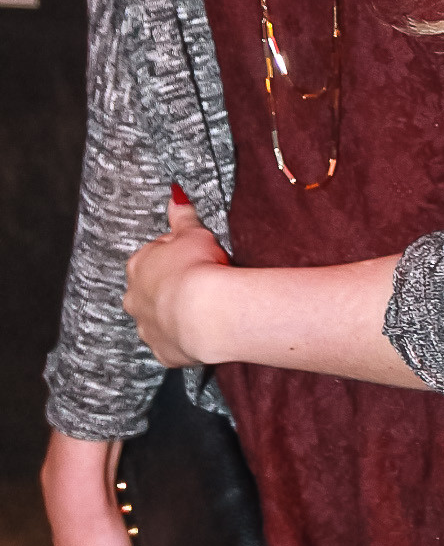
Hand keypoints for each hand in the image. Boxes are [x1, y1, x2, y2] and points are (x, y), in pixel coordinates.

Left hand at [123, 192, 228, 366]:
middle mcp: (135, 298)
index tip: (196, 257)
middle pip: (150, 290)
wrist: (207, 312)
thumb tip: (175, 194)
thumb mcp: (193, 233)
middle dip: (169, 287)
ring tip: (203, 308)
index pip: (153, 256)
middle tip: (201, 282)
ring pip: (157, 318)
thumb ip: (182, 215)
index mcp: (139, 265)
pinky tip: (201, 329)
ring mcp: (147, 327)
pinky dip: (183, 338)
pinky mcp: (162, 351)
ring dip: (174, 313)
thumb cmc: (198, 268)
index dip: (177, 256)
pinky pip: (171, 343)